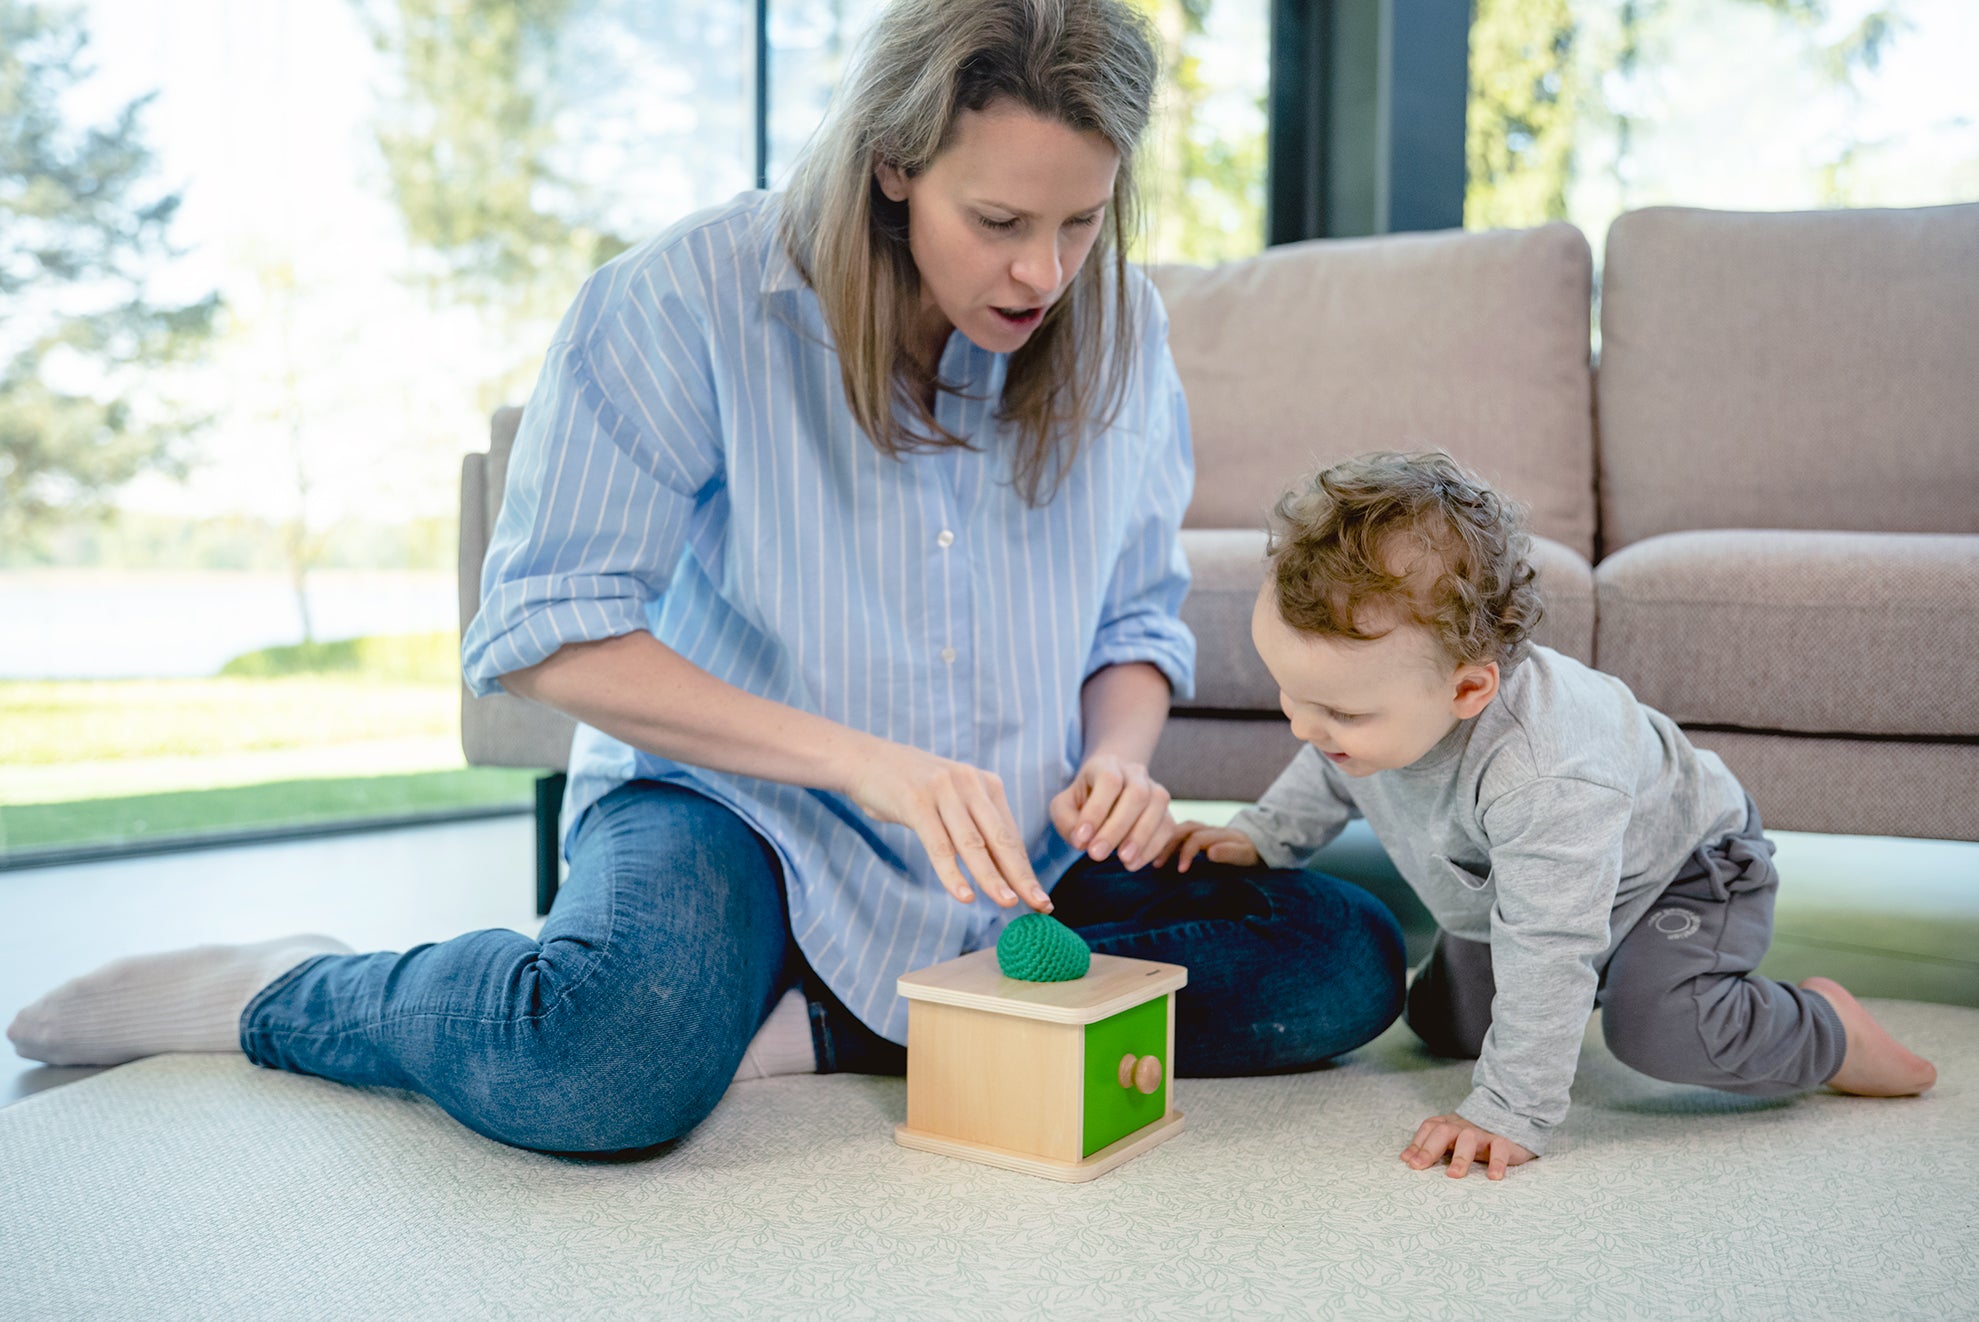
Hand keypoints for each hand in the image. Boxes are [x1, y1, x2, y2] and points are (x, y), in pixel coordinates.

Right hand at [848, 742, 1050, 910]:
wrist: (865, 759)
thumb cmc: (911, 787)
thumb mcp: (951, 798)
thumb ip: (974, 825)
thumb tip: (1000, 869)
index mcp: (985, 784)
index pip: (1010, 835)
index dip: (1025, 868)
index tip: (1040, 896)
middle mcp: (970, 783)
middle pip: (1001, 839)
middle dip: (1022, 875)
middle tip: (1041, 904)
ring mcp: (943, 790)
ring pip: (973, 844)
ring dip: (992, 877)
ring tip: (1008, 902)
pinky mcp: (916, 802)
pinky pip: (939, 845)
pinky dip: (952, 873)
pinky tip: (964, 896)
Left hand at [1049, 753, 1176, 870]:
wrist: (1108, 793)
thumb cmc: (1083, 801)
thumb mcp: (1064, 806)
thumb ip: (1066, 820)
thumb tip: (1082, 841)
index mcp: (1107, 764)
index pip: (1108, 781)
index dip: (1096, 810)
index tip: (1081, 839)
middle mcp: (1135, 772)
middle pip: (1137, 793)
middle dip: (1117, 828)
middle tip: (1097, 855)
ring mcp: (1154, 789)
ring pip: (1158, 806)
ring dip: (1141, 837)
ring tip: (1123, 861)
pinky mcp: (1166, 810)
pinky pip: (1168, 826)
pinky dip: (1153, 847)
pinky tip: (1134, 863)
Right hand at [1150, 821, 1260, 872]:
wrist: (1253, 844)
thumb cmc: (1248, 853)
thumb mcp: (1244, 854)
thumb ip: (1229, 853)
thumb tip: (1210, 852)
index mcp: (1217, 833)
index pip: (1196, 838)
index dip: (1186, 853)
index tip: (1180, 871)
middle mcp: (1206, 828)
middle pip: (1182, 830)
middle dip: (1168, 845)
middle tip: (1156, 865)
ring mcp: (1200, 830)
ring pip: (1177, 831)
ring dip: (1164, 843)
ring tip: (1152, 860)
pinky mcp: (1195, 835)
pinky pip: (1177, 835)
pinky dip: (1165, 843)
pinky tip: (1157, 855)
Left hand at [1401, 1113, 1536, 1180]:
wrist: (1512, 1118)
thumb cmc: (1475, 1136)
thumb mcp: (1452, 1139)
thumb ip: (1431, 1146)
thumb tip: (1406, 1159)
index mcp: (1449, 1124)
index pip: (1429, 1129)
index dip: (1417, 1144)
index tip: (1408, 1162)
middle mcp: (1463, 1127)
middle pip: (1443, 1132)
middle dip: (1429, 1149)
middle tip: (1419, 1167)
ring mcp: (1483, 1133)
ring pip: (1468, 1139)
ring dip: (1460, 1157)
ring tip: (1453, 1176)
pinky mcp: (1504, 1140)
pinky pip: (1500, 1149)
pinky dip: (1497, 1162)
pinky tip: (1493, 1177)